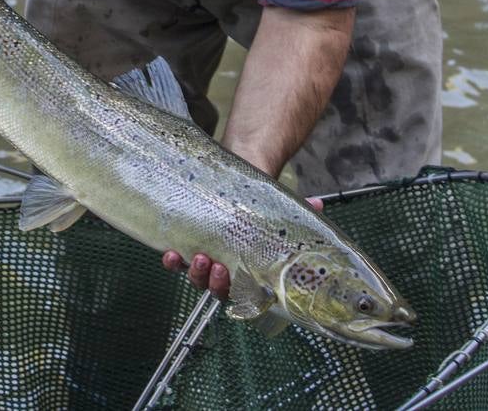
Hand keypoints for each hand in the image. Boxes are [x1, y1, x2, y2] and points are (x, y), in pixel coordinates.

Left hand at [162, 196, 324, 299]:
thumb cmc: (261, 208)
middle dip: (217, 284)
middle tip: (219, 269)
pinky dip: (172, 262)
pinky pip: (177, 264)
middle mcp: (229, 274)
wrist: (238, 189)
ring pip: (198, 281)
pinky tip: (170, 253)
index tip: (247, 289)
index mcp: (253, 274)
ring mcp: (207, 264)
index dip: (247, 298)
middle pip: (220, 292)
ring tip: (199, 257)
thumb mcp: (281, 213)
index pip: (250, 296)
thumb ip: (299, 212)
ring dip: (197, 274)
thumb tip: (318, 204)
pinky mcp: (188, 249)